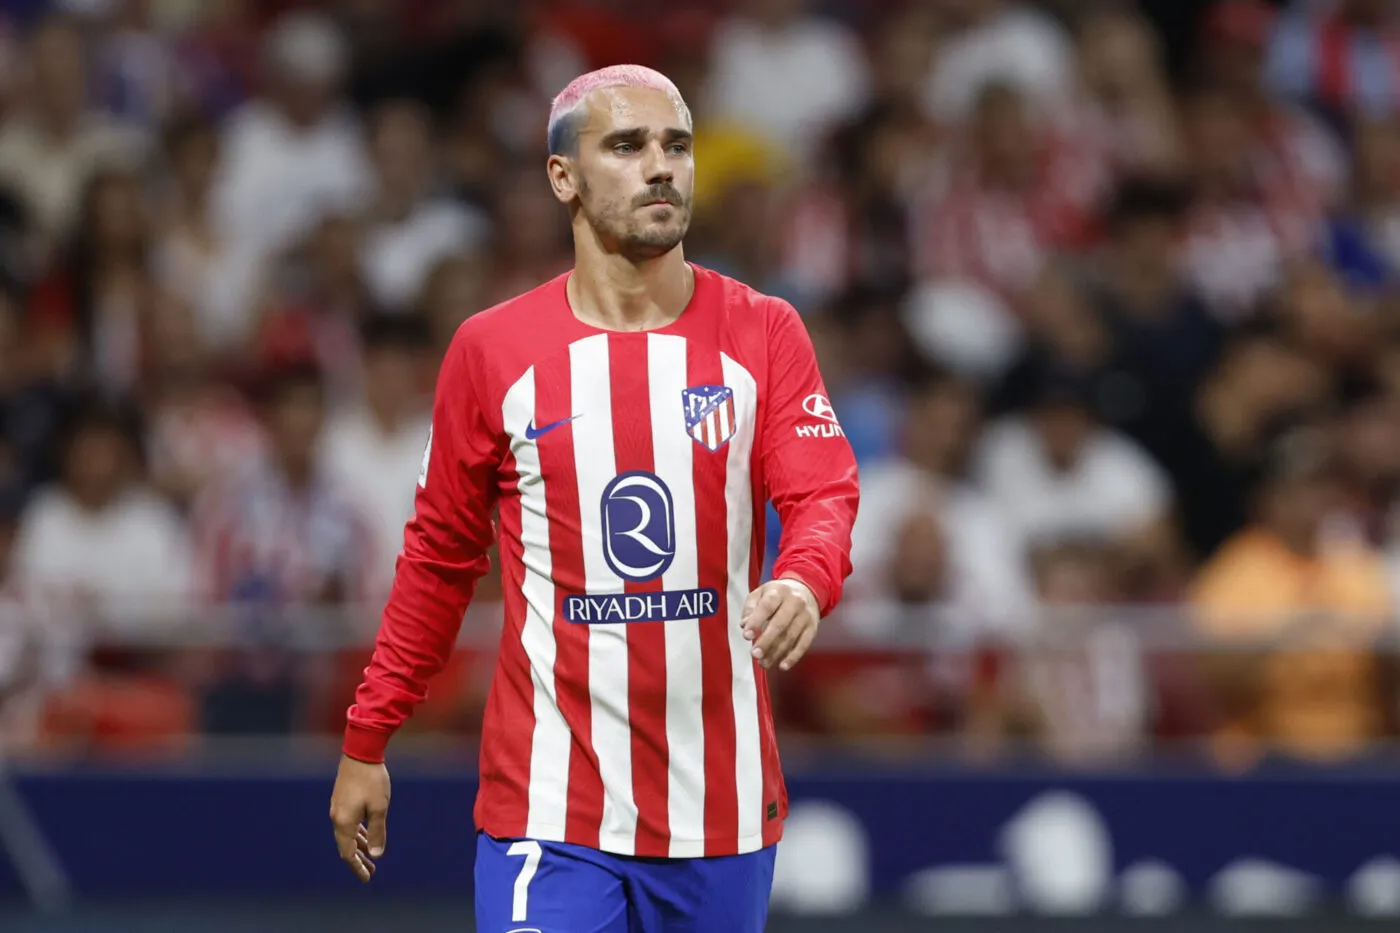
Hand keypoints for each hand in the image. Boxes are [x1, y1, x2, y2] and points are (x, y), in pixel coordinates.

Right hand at [329, 754, 390, 881]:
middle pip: (346, 845)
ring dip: (359, 844)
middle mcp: (336, 817)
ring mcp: (337, 807)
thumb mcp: (379, 808)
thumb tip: (376, 855)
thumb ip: (377, 832)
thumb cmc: (372, 780)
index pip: (348, 853)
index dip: (357, 867)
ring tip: (372, 854)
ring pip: (347, 833)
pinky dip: (357, 831)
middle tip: (371, 870)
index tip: (367, 878)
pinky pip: (348, 822)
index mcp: (344, 822)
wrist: (360, 752)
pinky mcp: (341, 799)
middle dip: (359, 858)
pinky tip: (366, 833)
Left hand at [740, 578, 819, 671]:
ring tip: (763, 663)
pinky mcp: (813, 628)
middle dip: (766, 641)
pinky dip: (793, 657)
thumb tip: (744, 625)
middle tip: (754, 654)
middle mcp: (795, 603)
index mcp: (778, 592)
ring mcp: (805, 616)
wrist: (807, 590)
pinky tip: (782, 666)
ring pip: (791, 637)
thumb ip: (750, 608)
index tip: (746, 635)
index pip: (767, 607)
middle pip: (780, 624)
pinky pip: (804, 644)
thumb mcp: (761, 593)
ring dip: (776, 653)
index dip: (756, 622)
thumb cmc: (778, 594)